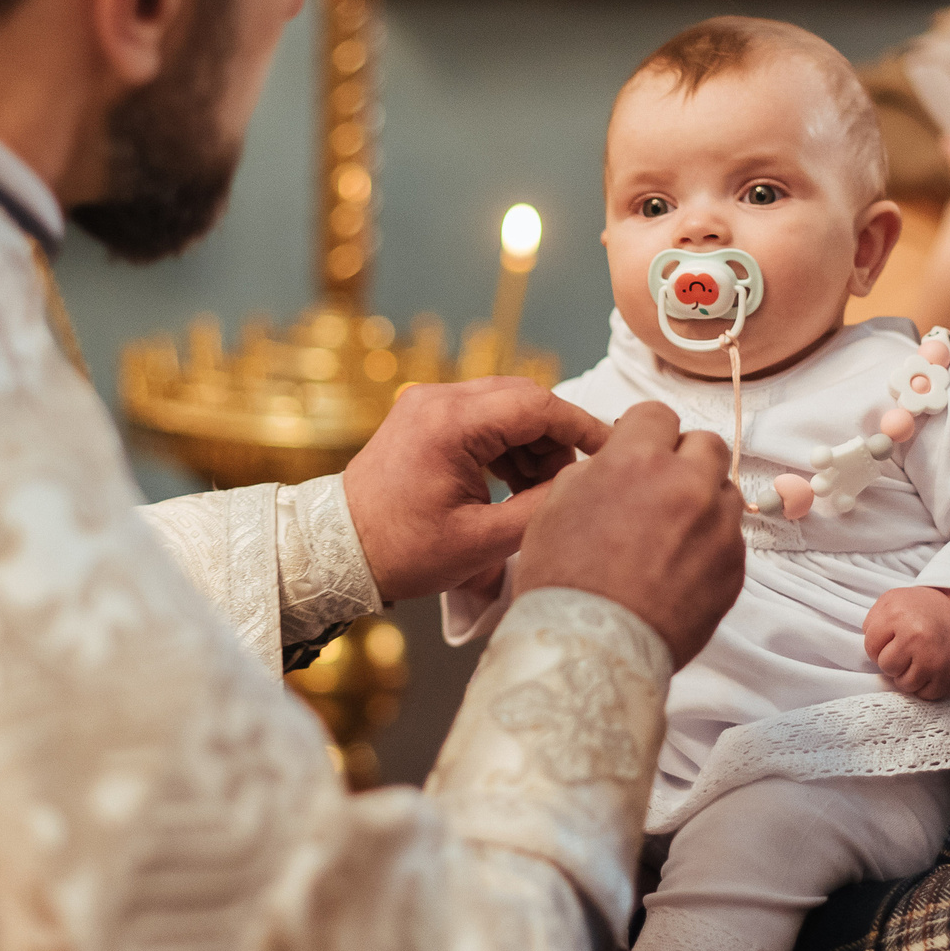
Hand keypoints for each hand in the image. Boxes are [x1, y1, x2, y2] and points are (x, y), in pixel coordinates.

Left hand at [341, 377, 608, 601]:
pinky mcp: (424, 416)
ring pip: (505, 406)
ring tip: (537, 491)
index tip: (612, 450)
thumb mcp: (481, 541)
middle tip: (569, 482)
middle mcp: (437, 399)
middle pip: (524, 399)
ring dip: (532, 442)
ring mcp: (428, 403)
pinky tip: (513, 483)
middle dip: (557, 438)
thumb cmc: (401, 551)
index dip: (582, 427)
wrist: (337, 550)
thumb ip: (540, 509)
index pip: (537, 406)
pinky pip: (482, 416)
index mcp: (450, 423)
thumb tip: (586, 488)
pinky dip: (507, 444)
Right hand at [513, 402, 743, 665]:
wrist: (592, 648)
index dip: (644, 432)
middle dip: (685, 458)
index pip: (658, 414)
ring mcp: (718, 527)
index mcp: (638, 460)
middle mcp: (687, 485)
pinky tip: (679, 567)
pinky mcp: (734, 567)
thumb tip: (619, 459)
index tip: (639, 449)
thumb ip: (598, 469)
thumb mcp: (557, 503)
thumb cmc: (564, 580)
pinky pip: (731, 538)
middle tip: (660, 486)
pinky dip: (710, 543)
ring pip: (726, 491)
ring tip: (671, 533)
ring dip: (703, 501)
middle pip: (707, 444)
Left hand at [863, 585, 949, 699]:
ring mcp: (934, 658)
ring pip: (904, 684)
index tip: (891, 639)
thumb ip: (873, 619)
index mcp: (897, 616)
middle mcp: (916, 637)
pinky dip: (924, 686)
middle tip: (906, 649)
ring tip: (917, 659)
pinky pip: (925, 694)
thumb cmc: (920, 609)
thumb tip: (867, 641)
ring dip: (907, 675)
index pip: (870, 647)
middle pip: (886, 667)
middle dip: (892, 660)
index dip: (878, 645)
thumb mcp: (891, 600)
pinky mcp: (949, 676)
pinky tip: (929, 669)